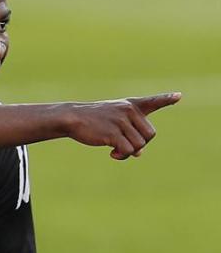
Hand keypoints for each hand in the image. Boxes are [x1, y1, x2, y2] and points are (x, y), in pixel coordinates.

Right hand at [64, 92, 180, 159]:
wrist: (73, 118)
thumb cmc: (93, 120)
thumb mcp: (113, 122)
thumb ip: (130, 135)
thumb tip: (140, 153)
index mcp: (130, 105)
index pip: (152, 101)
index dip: (166, 99)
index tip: (178, 96)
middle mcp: (128, 110)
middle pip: (150, 134)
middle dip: (141, 144)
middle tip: (125, 145)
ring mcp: (121, 121)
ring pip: (140, 145)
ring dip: (129, 152)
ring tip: (116, 151)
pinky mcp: (113, 132)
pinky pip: (128, 150)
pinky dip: (122, 156)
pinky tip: (111, 154)